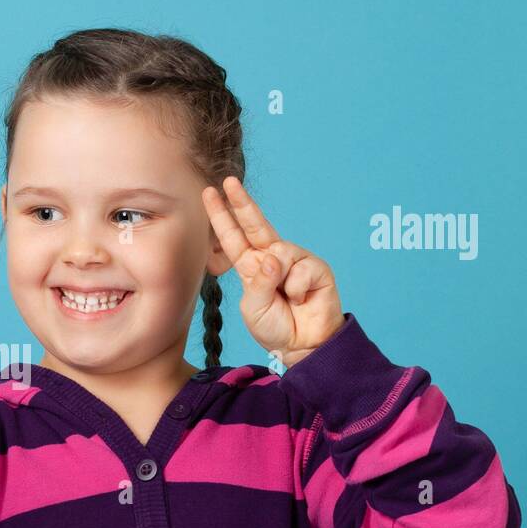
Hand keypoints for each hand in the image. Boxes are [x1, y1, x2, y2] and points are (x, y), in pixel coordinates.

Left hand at [202, 176, 345, 367]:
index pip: (233, 237)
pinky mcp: (316, 268)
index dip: (222, 216)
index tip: (210, 193)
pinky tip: (301, 298)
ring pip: (280, 251)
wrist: (302, 346)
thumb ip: (257, 283)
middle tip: (230, 182)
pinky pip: (300, 269)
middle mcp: (272, 258)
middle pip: (255, 225)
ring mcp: (295, 260)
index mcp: (251, 266)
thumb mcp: (253, 308)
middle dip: (242, 203)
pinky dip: (297, 287)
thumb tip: (272, 256)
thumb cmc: (274, 327)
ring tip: (286, 297)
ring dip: (278, 276)